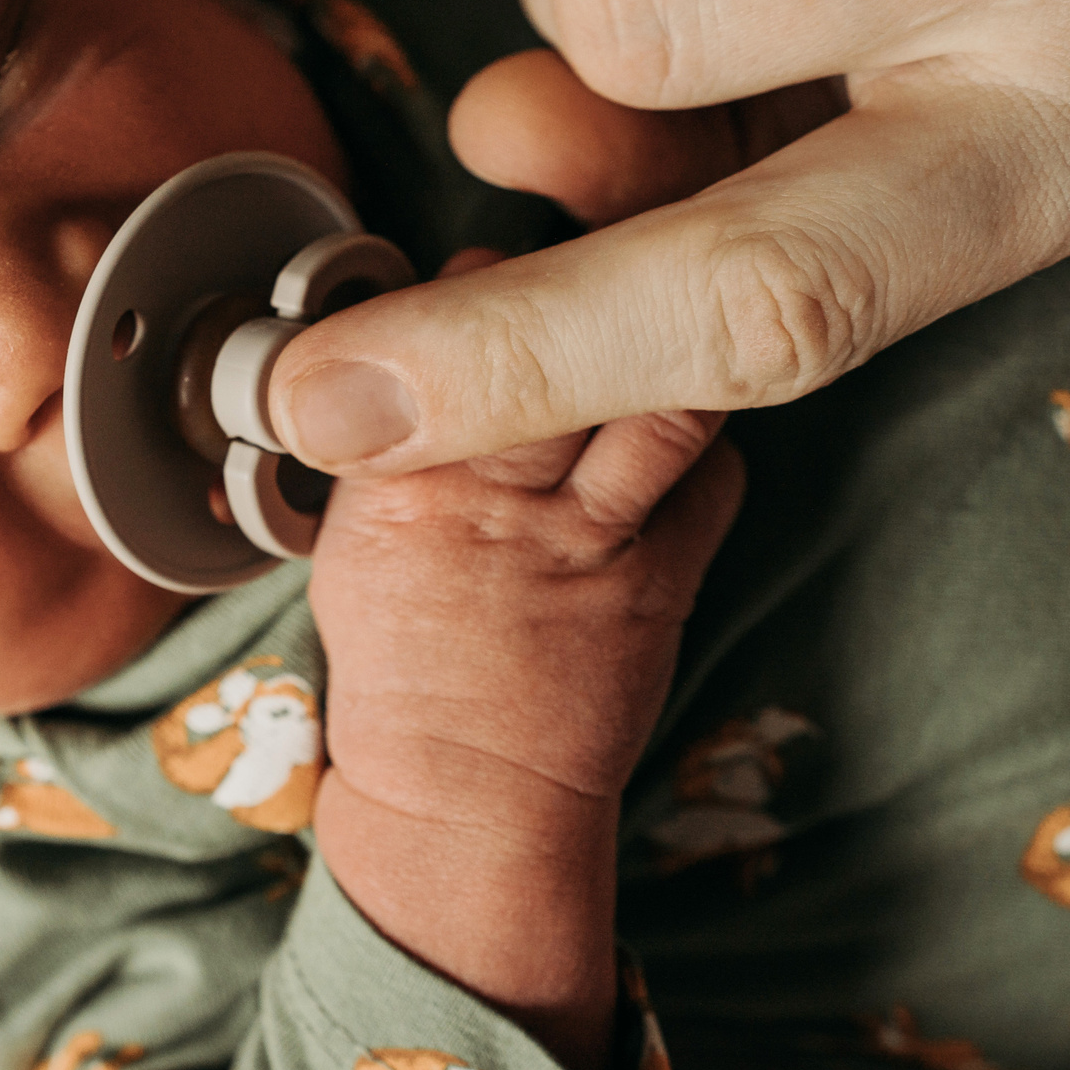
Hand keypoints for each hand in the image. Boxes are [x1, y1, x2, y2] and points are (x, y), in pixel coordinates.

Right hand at [306, 253, 743, 1069]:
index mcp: (396, 481)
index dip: (484, 283)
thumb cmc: (405, 661)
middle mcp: (491, 496)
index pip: (446, 326)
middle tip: (594, 278)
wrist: (462, 790)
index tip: (493, 281)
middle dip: (585, 286)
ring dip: (674, 350)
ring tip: (664, 329)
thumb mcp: (355, 536)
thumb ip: (396, 442)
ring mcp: (584, 537)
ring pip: (658, 398)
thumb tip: (425, 353)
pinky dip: (709, 444)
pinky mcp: (659, 581)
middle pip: (559, 337)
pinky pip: (714, 479)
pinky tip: (681, 441)